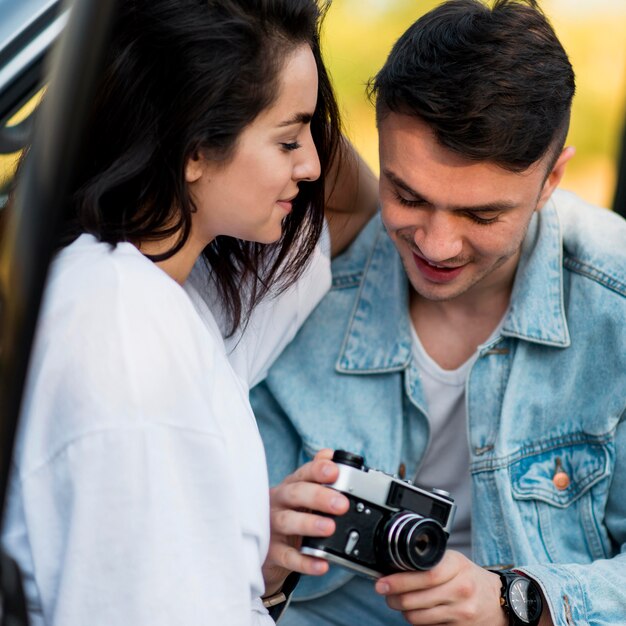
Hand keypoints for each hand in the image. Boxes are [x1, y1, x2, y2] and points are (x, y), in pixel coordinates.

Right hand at [262, 449, 349, 595]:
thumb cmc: (290, 514)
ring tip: (330, 528)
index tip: (334, 471)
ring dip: (309, 524)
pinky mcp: (270, 552)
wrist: (267, 548)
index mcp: (291, 486)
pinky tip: (321, 564)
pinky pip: (286, 557)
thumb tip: (329, 453)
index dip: (318, 470)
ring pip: (287, 522)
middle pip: (296, 494)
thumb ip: (316, 475)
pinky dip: (304, 561)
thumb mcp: (302, 494)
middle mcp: (278, 502)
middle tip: (341, 504)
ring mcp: (271, 526)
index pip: (304, 473)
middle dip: (319, 496)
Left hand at [374, 550, 506, 625]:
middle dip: (394, 598)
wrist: (499, 601)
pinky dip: (418, 621)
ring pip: (418, 617)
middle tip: (385, 592)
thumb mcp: (454, 561)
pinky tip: (418, 612)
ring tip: (400, 602)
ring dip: (403, 611)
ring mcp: (462, 613)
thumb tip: (396, 566)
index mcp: (457, 566)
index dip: (399, 581)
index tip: (382, 583)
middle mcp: (461, 590)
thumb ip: (430, 561)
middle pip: (416, 599)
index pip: (424, 576)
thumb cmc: (469, 577)